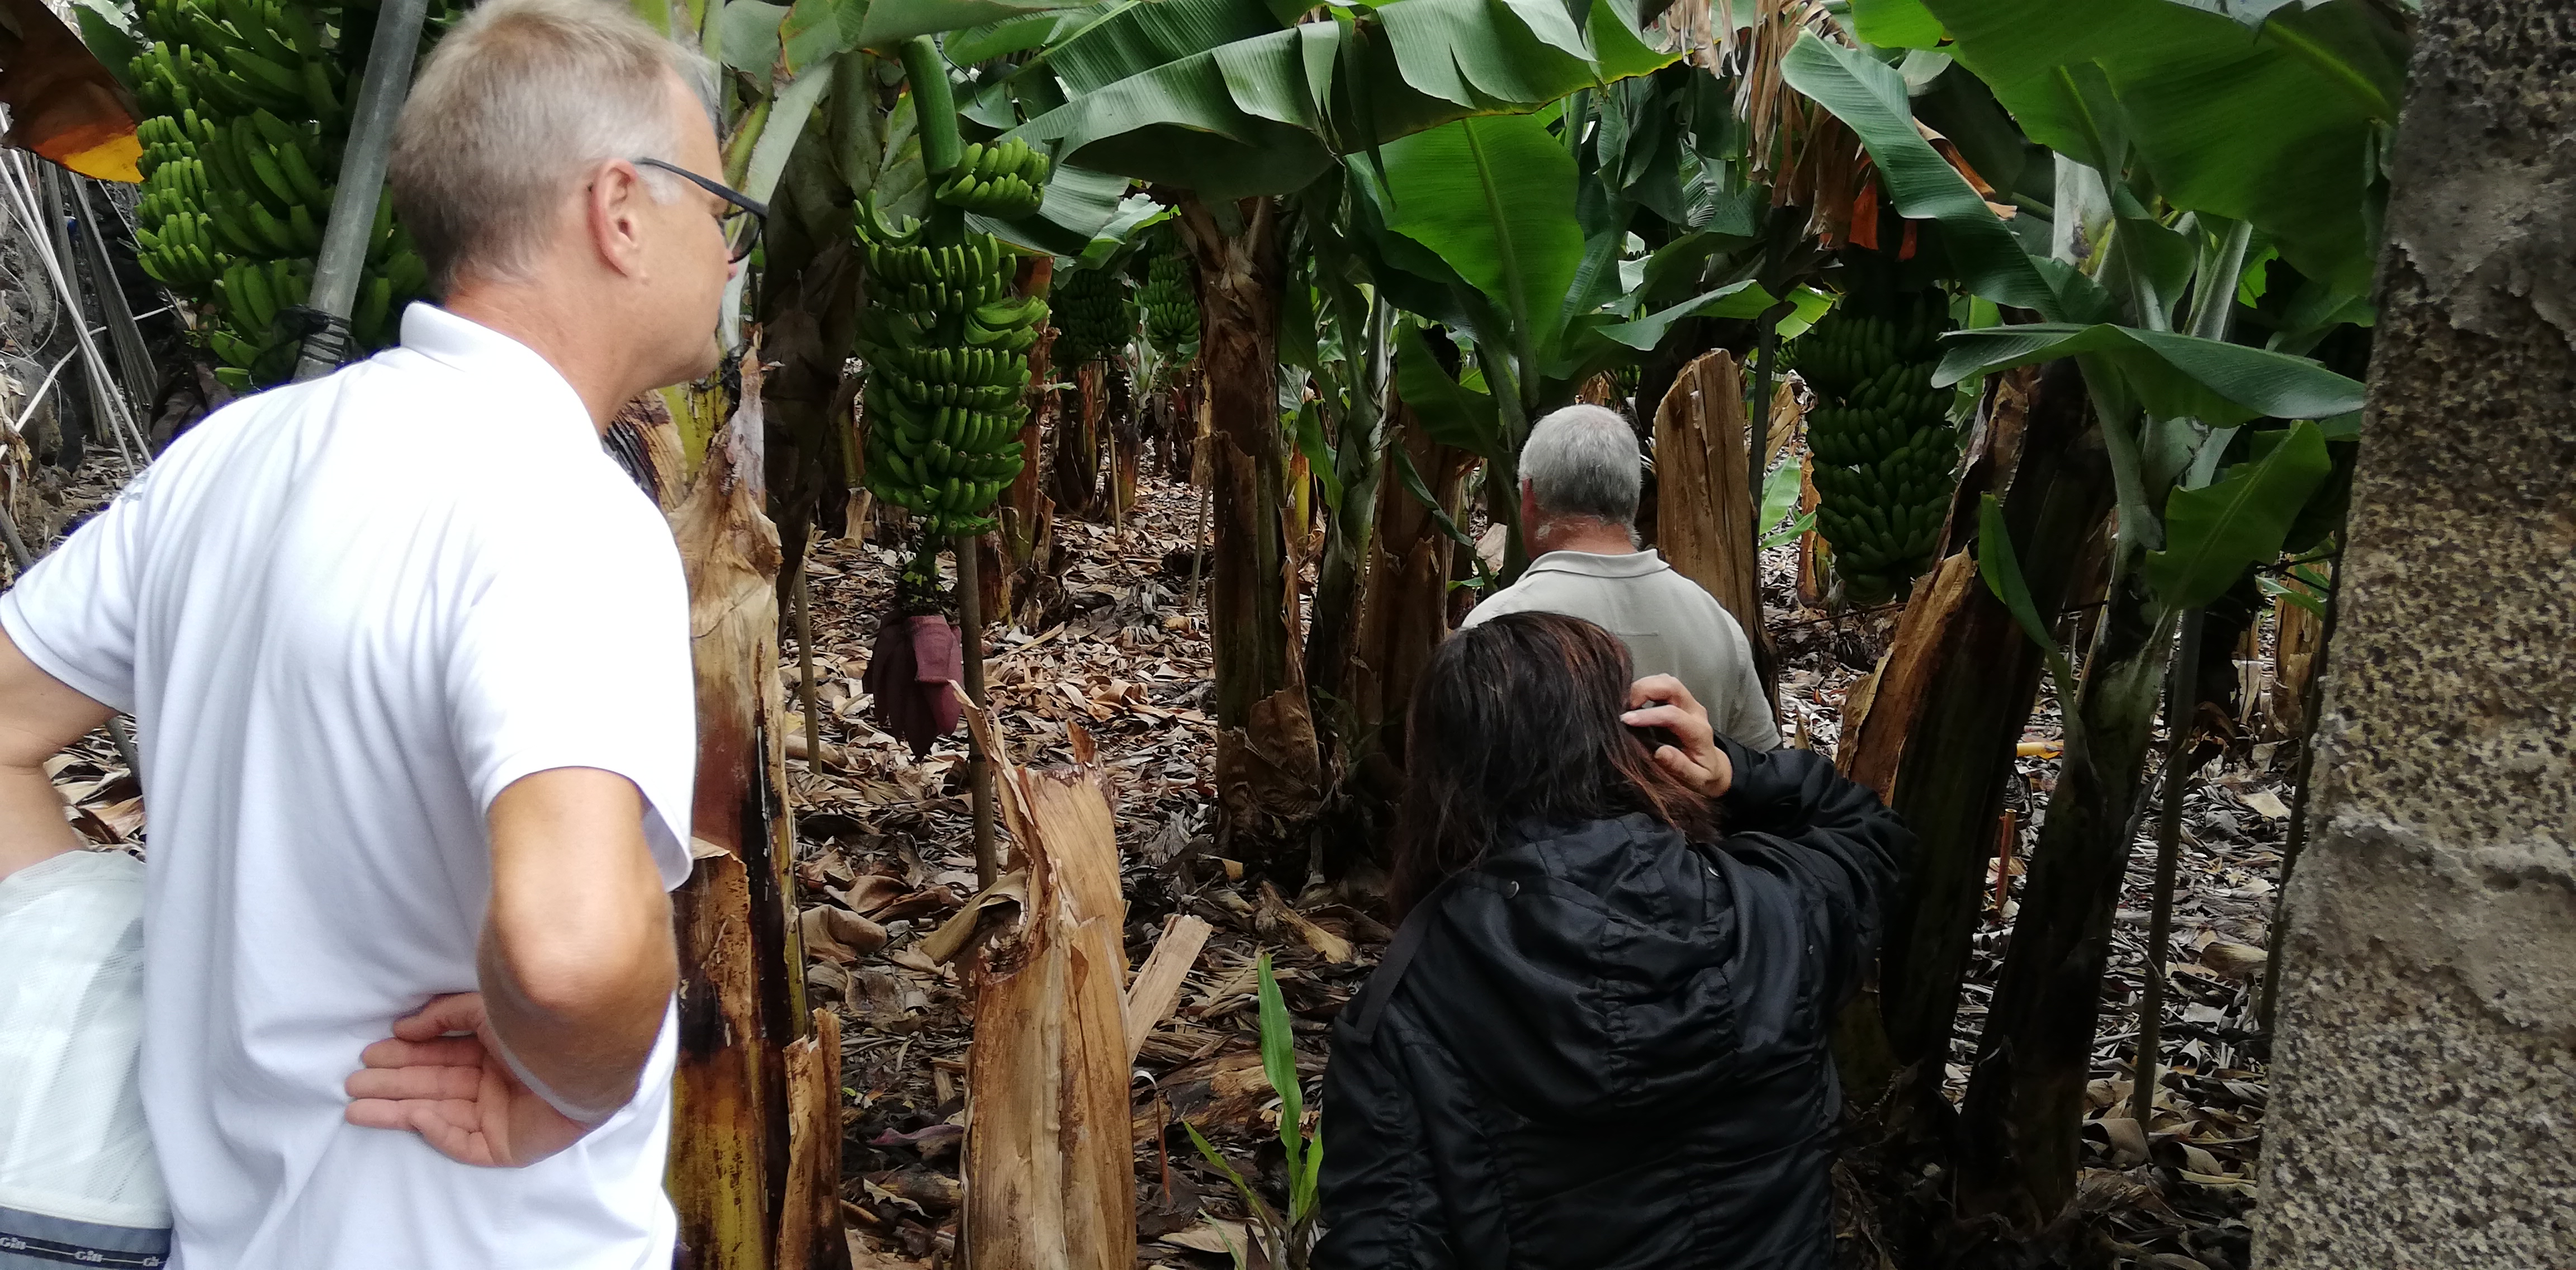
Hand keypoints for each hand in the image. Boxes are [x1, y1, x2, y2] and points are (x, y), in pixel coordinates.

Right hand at [345, 993, 595, 1167]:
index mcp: (495, 1053)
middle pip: (433, 1086)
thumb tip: (403, 1027)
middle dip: (392, 1084)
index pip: (441, 1057)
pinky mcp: (506, 1146)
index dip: (405, 1056)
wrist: (581, 1056)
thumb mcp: (486, 1009)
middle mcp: (495, 1084)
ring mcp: (500, 1116)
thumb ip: (444, 1016)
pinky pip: (463, 1141)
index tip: (369, 1054)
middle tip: (352, 1082)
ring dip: (396, 1109)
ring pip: (438, 1114)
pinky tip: (410, 1114)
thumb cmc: (538, 1026)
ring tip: (354, 1106)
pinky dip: (435, 1128)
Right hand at [1624, 674, 1730, 798]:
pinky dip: (1645, 687)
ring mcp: (1688, 703)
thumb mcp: (1695, 779)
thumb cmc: (1702, 774)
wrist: (1713, 766)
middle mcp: (1695, 711)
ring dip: (1644, 685)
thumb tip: (1659, 752)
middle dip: (1645, 689)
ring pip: (1666, 681)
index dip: (1647, 715)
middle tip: (1623, 705)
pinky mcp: (1679, 700)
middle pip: (1672, 686)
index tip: (1625, 720)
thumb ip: (1680, 767)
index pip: (1673, 715)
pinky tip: (1632, 700)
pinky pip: (1662, 685)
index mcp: (1698, 732)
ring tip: (1625, 702)